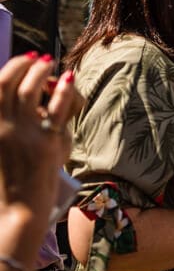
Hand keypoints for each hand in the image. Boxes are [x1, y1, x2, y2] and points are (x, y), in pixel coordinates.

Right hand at [0, 54, 80, 228]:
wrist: (16, 211)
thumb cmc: (7, 180)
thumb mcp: (0, 147)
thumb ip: (5, 121)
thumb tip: (23, 93)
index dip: (9, 68)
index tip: (22, 59)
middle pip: (12, 82)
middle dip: (26, 65)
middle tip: (40, 59)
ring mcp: (22, 135)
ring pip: (32, 91)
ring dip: (43, 73)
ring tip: (52, 67)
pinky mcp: (45, 144)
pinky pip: (57, 109)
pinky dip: (63, 90)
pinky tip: (69, 80)